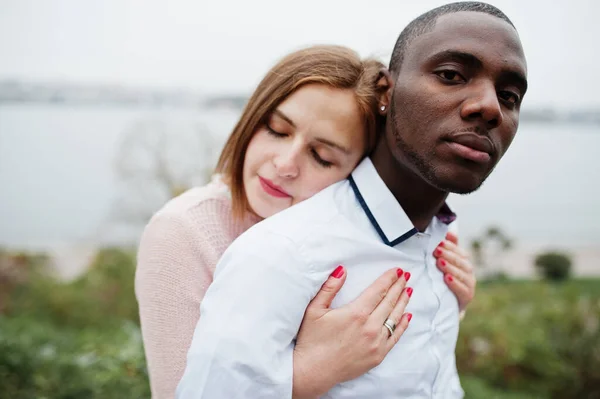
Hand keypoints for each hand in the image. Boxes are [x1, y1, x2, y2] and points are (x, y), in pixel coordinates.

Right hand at [292, 266, 412, 398]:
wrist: (313, 371)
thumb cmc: (311, 340)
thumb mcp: (314, 309)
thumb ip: (330, 287)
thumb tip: (342, 270)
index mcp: (356, 313)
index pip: (378, 290)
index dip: (389, 278)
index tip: (397, 270)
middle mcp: (370, 327)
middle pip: (389, 301)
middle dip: (398, 286)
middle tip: (406, 276)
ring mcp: (376, 343)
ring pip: (395, 318)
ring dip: (402, 302)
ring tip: (408, 291)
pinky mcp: (378, 356)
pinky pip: (395, 337)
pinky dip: (403, 325)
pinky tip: (406, 315)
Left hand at [433, 231, 475, 311]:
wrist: (444, 307)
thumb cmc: (442, 281)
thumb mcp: (444, 264)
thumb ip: (448, 248)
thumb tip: (450, 231)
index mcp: (464, 263)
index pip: (460, 252)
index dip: (451, 247)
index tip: (439, 243)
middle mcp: (469, 274)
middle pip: (462, 262)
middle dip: (450, 255)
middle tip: (436, 251)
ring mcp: (469, 286)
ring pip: (464, 275)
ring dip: (451, 268)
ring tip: (440, 263)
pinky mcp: (466, 299)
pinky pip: (463, 290)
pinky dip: (455, 284)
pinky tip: (446, 279)